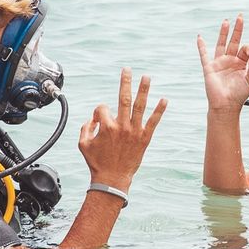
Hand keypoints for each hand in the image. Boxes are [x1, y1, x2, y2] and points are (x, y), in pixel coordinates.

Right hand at [78, 68, 166, 191]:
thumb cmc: (97, 162)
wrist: (112, 179)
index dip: (99, 112)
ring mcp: (134, 131)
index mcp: (106, 126)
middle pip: (123, 98)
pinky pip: (153, 122)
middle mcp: (121, 126)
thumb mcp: (83, 144)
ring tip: (147, 77)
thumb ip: (85, 127)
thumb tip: (93, 118)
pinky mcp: (144, 138)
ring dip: (143, 90)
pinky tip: (164, 100)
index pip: (102, 108)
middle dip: (125, 82)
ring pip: (139, 106)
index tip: (99, 121)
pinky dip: (159, 111)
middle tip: (127, 69)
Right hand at [197, 14, 248, 113]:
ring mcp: (219, 63)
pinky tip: (199, 37)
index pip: (245, 49)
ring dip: (223, 32)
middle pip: (234, 41)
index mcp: (241, 63)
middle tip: (240, 17)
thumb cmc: (239, 95)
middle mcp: (230, 61)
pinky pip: (204, 55)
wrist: (226, 105)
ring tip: (226, 21)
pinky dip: (201, 46)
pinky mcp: (209, 67)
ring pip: (221, 44)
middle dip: (237, 29)